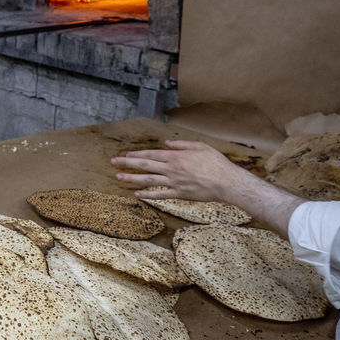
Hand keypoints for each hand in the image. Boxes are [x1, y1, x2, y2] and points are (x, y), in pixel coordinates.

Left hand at [110, 140, 244, 200]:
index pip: (151, 154)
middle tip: (114, 162)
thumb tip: (166, 144)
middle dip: (127, 163)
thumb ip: (181, 145)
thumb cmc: (216, 163)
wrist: (226, 182)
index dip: (137, 154)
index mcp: (176, 156)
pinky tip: (137, 194)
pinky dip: (148, 195)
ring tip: (118, 177)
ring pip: (148, 180)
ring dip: (132, 178)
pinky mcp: (179, 194)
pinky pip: (160, 194)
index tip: (126, 154)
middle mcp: (171, 169)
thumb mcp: (200, 146)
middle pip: (145, 165)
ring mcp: (174, 182)